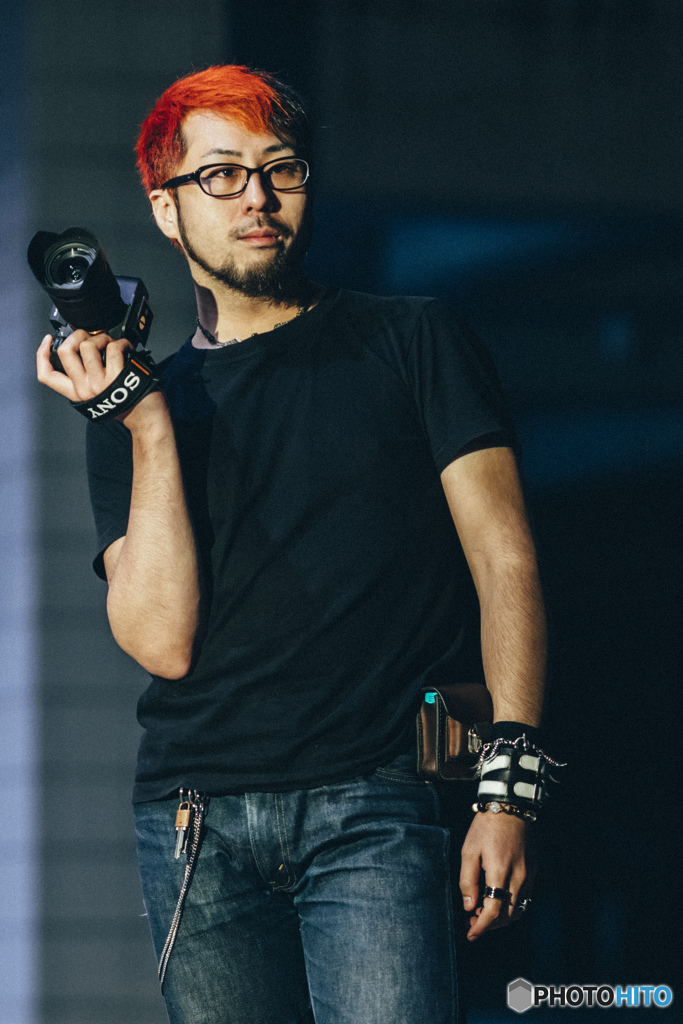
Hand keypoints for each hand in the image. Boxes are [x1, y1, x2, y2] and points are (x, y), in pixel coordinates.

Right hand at [36, 330, 130, 403]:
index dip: (42, 354)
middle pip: (65, 351)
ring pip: (88, 345)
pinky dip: (122, 343)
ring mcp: (100, 384)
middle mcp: (85, 390)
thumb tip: (81, 346)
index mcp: (76, 393)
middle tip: (90, 337)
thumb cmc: (126, 403)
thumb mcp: (97, 395)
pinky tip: (127, 348)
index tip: (48, 339)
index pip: (47, 375)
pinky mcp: (118, 377)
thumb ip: (85, 377)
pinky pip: (113, 348)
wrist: (148, 420)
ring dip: (102, 337)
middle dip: (77, 335)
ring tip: (112, 344)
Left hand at [459, 810, 535, 940]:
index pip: (493, 912)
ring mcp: (529, 875)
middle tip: (472, 922)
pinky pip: (524, 897)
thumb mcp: (469, 851)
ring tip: (483, 910)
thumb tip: (469, 907)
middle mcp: (519, 877)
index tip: (470, 934)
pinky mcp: (533, 871)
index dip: (481, 927)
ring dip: (501, 917)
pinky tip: (498, 898)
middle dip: (489, 924)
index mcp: (500, 872)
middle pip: (507, 916)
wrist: (510, 807)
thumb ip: (467, 881)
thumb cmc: (486, 827)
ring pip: (517, 909)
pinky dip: (510, 905)